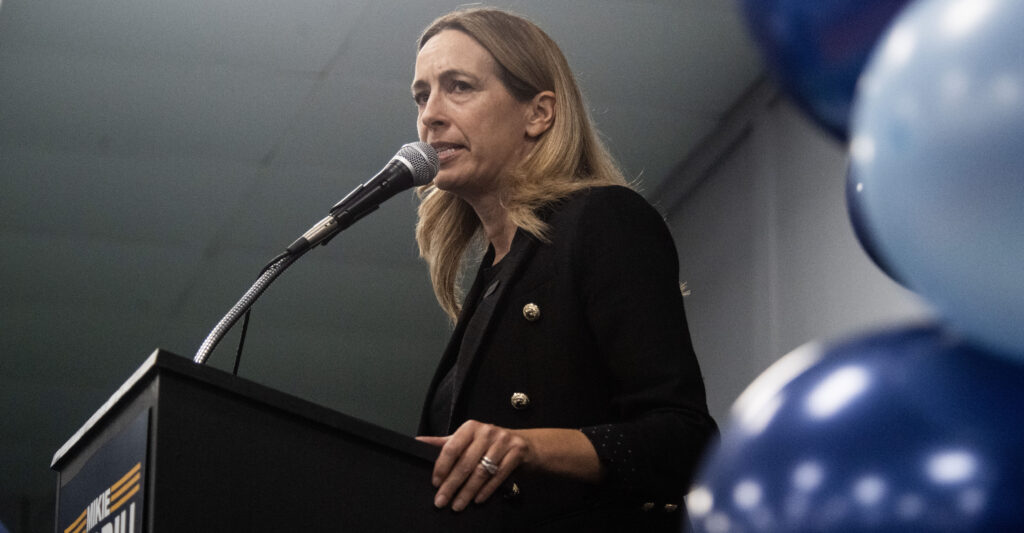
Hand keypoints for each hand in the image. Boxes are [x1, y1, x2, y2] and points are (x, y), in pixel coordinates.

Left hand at [416, 420, 531, 511]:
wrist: (527, 446)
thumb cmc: (492, 444)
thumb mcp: (468, 440)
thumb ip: (444, 443)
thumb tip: (418, 441)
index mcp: (471, 427)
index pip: (451, 448)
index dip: (442, 467)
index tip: (435, 483)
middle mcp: (487, 431)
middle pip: (465, 462)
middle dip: (451, 485)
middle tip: (441, 501)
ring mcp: (503, 441)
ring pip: (481, 471)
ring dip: (467, 491)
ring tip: (457, 505)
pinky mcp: (517, 452)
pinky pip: (498, 475)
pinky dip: (486, 490)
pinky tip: (477, 500)